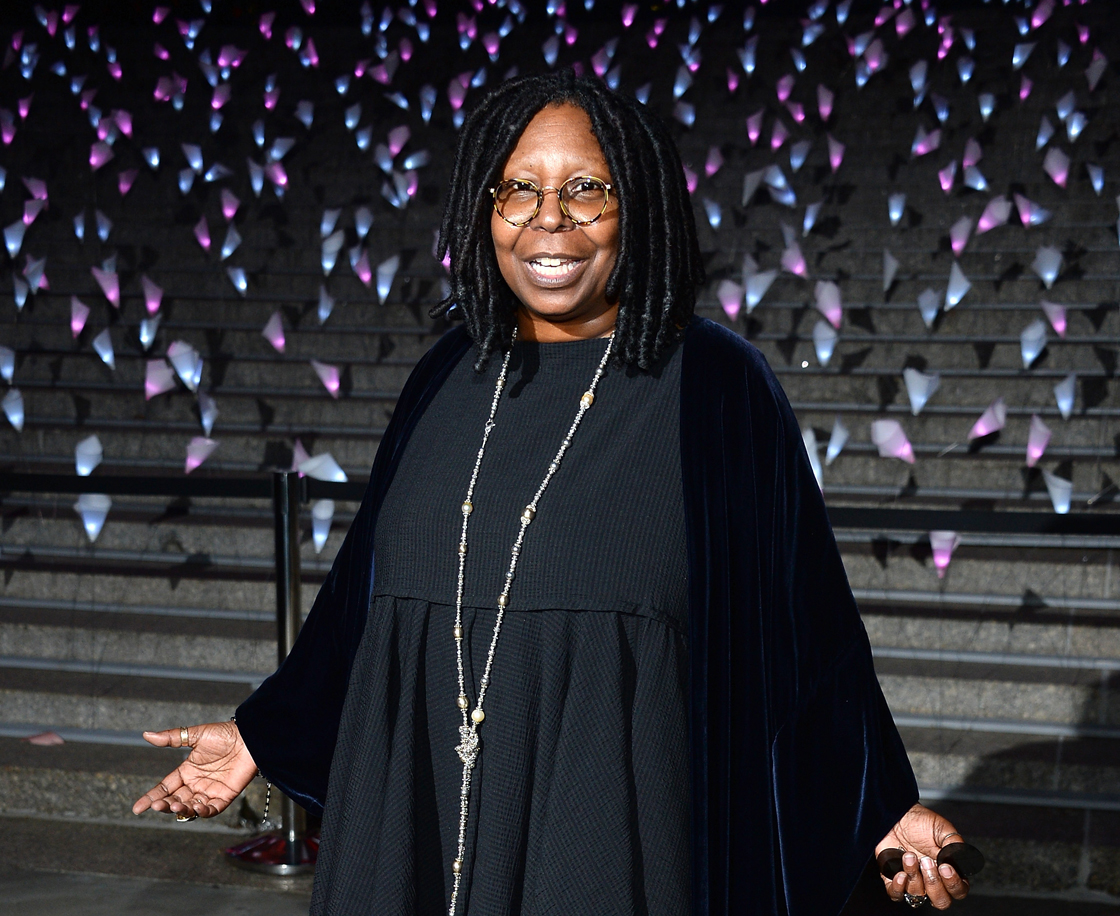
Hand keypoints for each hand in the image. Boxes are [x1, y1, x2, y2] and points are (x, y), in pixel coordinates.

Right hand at [132, 720, 257, 819]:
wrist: (250, 737)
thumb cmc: (225, 733)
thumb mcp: (196, 734)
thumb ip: (172, 737)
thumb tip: (146, 734)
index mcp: (187, 771)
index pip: (165, 787)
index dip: (151, 797)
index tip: (137, 807)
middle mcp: (196, 783)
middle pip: (176, 800)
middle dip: (165, 805)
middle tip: (157, 805)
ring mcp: (210, 791)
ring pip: (191, 807)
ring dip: (182, 809)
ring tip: (174, 806)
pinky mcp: (225, 796)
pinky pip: (212, 809)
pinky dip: (203, 812)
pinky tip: (196, 809)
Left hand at [877, 804, 969, 908]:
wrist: (897, 814)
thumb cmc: (921, 822)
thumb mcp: (942, 829)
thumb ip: (954, 845)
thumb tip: (958, 860)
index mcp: (947, 870)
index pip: (958, 891)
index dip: (953, 884)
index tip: (944, 867)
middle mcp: (931, 879)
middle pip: (940, 901)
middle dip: (933, 883)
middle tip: (926, 862)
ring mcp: (913, 880)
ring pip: (917, 896)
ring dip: (913, 876)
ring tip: (909, 855)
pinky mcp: (893, 878)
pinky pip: (896, 894)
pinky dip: (897, 887)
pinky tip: (900, 873)